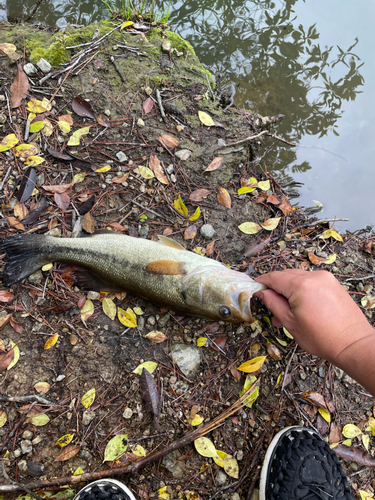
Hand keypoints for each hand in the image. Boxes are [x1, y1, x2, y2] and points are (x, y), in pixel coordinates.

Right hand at [254, 269, 373, 364]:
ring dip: (289, 290)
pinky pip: (311, 281)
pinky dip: (302, 290)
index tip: (255, 288)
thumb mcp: (290, 322)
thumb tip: (262, 292)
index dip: (262, 282)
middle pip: (286, 275)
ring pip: (299, 278)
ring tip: (286, 312)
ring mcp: (326, 278)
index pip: (274, 277)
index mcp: (300, 285)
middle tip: (271, 306)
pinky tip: (300, 307)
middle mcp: (314, 276)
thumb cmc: (321, 337)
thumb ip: (273, 303)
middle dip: (276, 289)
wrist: (352, 343)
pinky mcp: (333, 284)